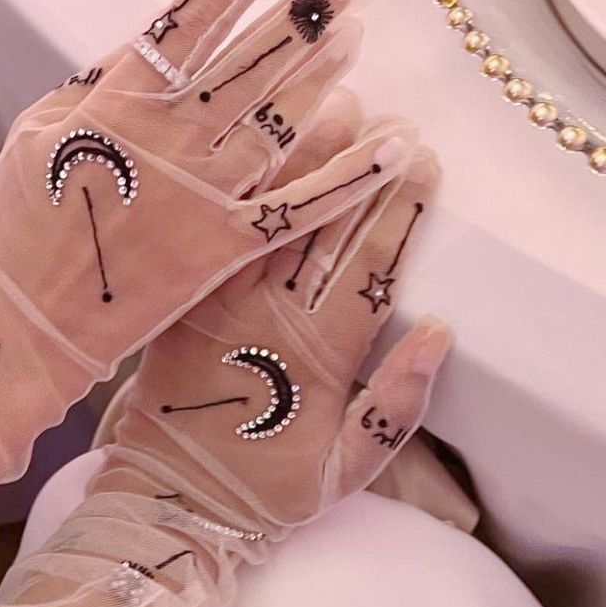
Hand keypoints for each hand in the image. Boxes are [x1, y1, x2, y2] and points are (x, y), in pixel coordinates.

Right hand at [0, 0, 405, 373]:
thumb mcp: (36, 134)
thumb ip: (96, 83)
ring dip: (324, 76)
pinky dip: (347, 178)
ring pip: (278, 124)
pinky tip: (391, 144)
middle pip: (247, 62)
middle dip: (302, 10)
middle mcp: (164, 144)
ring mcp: (199, 198)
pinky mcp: (222, 251)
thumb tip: (153, 37)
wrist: (23, 326)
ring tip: (358, 33)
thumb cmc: (20, 227)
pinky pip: (296, 209)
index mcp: (113, 106)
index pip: (193, 15)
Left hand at [94, 93, 451, 546]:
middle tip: (385, 114)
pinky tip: (252, 149)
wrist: (166, 501)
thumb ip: (394, 407)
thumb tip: (440, 332)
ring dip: (301, 162)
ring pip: (268, 220)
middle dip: (357, 168)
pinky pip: (213, 236)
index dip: (400, 212)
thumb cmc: (261, 492)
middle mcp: (269, 320)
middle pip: (322, 229)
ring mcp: (220, 306)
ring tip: (330, 105)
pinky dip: (238, 192)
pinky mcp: (182, 303)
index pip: (371, 268)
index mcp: (317, 358)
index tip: (423, 160)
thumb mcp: (343, 472)